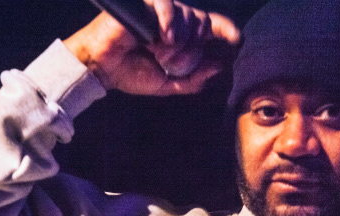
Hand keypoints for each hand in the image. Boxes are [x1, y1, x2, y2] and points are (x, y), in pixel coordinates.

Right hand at [63, 0, 239, 95]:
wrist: (102, 69)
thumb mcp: (168, 83)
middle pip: (200, 23)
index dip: (225, 29)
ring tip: (160, 53)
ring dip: (178, 40)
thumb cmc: (131, 74)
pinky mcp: (144, 5)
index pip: (209, 26)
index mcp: (180, 38)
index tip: (237, 39)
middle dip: (192, 47)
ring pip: (187, 15)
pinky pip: (167, 4)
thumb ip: (194, 79)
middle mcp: (173, 21)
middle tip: (172, 61)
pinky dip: (169, 21)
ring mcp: (159, 11)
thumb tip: (218, 66)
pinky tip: (163, 38)